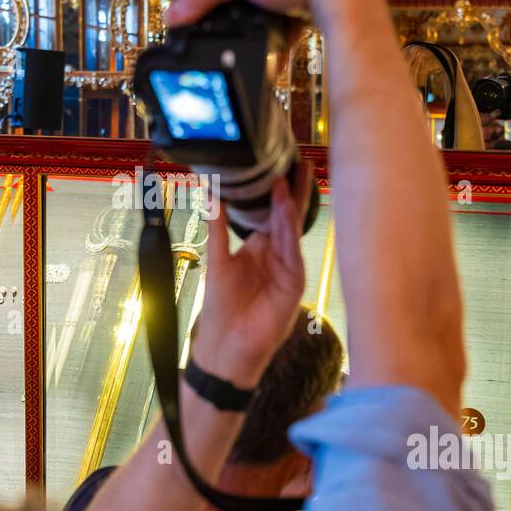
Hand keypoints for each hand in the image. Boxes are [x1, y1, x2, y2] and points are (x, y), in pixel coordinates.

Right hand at [166, 0, 379, 48]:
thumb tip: (170, 15)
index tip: (191, 18)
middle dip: (231, 17)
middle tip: (216, 37)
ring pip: (264, 16)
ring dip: (254, 33)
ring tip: (244, 49)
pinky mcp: (308, 11)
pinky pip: (285, 32)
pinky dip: (277, 45)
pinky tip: (272, 59)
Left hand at [190, 166, 311, 389]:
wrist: (227, 346)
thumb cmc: (222, 309)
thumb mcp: (218, 260)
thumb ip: (218, 227)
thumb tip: (211, 194)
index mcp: (259, 249)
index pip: (271, 214)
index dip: (275, 193)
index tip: (279, 166)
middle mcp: (277, 256)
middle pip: (287, 218)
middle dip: (293, 192)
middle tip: (299, 163)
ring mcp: (287, 268)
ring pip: (291, 231)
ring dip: (291, 206)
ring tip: (289, 180)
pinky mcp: (293, 283)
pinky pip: (292, 251)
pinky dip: (289, 230)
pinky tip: (286, 211)